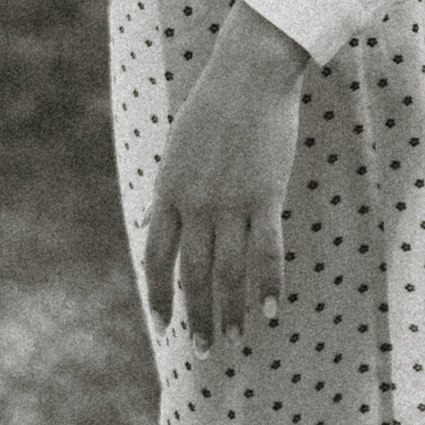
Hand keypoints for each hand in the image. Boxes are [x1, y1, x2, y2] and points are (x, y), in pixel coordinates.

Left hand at [142, 4, 306, 346]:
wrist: (250, 73)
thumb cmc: (213, 108)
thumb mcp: (177, 151)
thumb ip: (167, 193)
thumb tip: (152, 225)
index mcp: (168, 192)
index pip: (157, 259)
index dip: (159, 297)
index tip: (164, 326)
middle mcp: (196, 204)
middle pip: (194, 275)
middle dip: (197, 317)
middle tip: (203, 351)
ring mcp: (231, 202)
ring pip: (230, 273)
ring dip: (231, 312)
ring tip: (234, 339)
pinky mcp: (266, 196)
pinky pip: (267, 253)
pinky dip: (269, 288)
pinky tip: (271, 314)